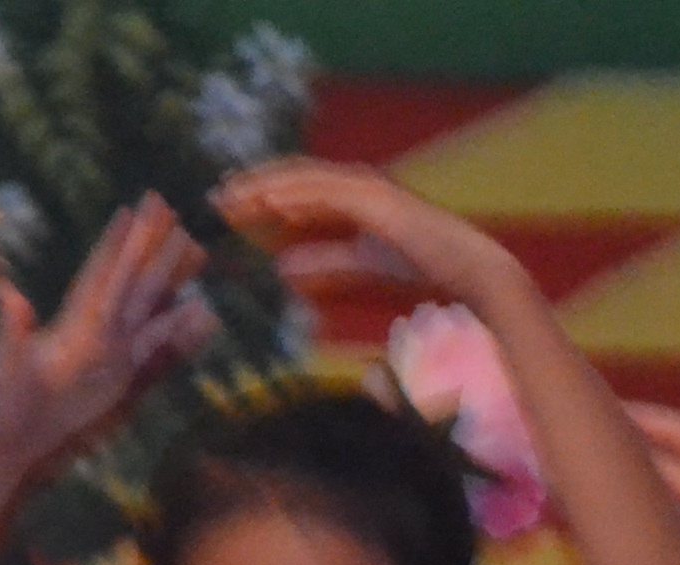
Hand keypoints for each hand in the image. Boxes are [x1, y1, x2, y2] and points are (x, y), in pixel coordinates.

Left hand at [0, 194, 219, 470]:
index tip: (132, 208)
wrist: (16, 448)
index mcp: (71, 325)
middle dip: (151, 246)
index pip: (100, 275)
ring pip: (151, 311)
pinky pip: (161, 354)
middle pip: (131, 282)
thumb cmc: (2, 408)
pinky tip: (204, 316)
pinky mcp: (124, 385)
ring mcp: (114, 358)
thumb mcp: (4, 366)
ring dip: (172, 280)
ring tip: (197, 248)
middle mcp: (96, 335)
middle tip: (171, 208)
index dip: (115, 243)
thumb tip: (9, 295)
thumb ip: (13, 333)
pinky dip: (183, 335)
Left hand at [215, 158, 524, 306]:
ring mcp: (367, 188)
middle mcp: (357, 184)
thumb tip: (284, 270)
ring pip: (306, 182)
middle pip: (293, 179)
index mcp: (352, 197)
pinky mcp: (378, 200)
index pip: (297, 190)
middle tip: (215, 197)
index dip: (260, 195)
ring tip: (234, 199)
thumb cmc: (421, 266)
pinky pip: (331, 195)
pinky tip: (274, 206)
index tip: (227, 207)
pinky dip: (301, 198)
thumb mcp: (360, 267)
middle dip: (253, 185)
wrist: (464, 267)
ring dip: (268, 188)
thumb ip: (325, 265)